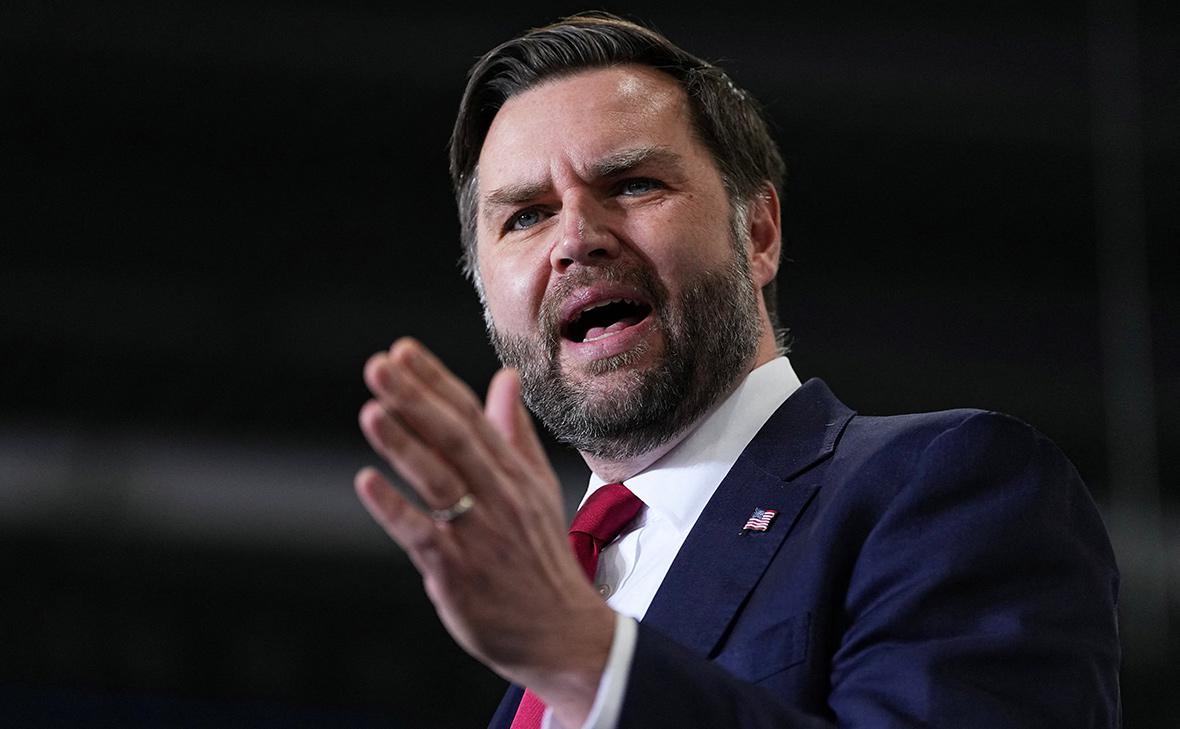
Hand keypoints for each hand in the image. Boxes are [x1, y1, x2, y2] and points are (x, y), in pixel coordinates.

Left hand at [355, 338, 614, 724]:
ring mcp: (479, 534)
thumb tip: (503, 379)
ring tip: (372, 411)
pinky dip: (395, 509)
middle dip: (416, 399)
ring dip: (404, 445)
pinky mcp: (458, 572)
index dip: (436, 381)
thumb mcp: (536, 488)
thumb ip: (514, 433)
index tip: (403, 350)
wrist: (562, 631)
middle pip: (455, 438)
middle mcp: (498, 496)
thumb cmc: (541, 557)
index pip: (471, 416)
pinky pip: (424, 534)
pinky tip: (367, 483)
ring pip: (440, 480)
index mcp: (513, 473)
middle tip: (379, 365)